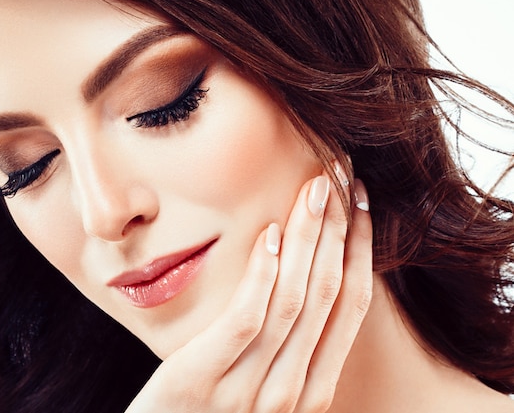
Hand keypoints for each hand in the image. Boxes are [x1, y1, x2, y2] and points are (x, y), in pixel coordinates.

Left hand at [125, 173, 372, 412]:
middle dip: (339, 228)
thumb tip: (304, 274)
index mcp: (313, 387)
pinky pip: (247, 319)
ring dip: (308, 238)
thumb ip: (286, 344)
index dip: (361, 248)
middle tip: (342, 176)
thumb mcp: (261, 381)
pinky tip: (270, 234)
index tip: (361, 201)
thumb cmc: (212, 409)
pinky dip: (264, 274)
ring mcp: (251, 389)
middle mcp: (293, 391)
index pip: (350, 305)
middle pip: (328, 293)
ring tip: (314, 190)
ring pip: (295, 299)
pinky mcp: (204, 379)